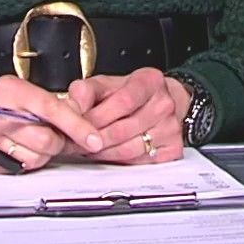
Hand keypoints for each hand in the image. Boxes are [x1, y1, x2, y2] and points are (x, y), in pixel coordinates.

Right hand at [0, 76, 105, 173]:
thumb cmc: (2, 106)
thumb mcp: (27, 94)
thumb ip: (56, 105)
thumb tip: (85, 123)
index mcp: (9, 89)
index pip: (51, 108)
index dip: (77, 126)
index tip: (94, 139)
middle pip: (46, 139)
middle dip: (55, 142)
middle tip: (46, 135)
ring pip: (33, 159)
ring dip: (38, 155)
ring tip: (25, 141)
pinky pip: (15, 171)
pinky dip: (20, 164)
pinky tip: (12, 151)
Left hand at [63, 69, 187, 163]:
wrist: (159, 102)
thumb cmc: (129, 93)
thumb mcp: (105, 84)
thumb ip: (85, 92)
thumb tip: (70, 108)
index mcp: (149, 81)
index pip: (123, 102)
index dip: (96, 117)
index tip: (77, 126)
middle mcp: (164, 103)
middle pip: (123, 130)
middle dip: (93, 140)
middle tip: (75, 144)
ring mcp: (171, 127)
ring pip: (128, 150)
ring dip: (102, 154)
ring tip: (88, 150)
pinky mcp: (173, 148)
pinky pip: (139, 162)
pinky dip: (119, 162)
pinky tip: (108, 154)